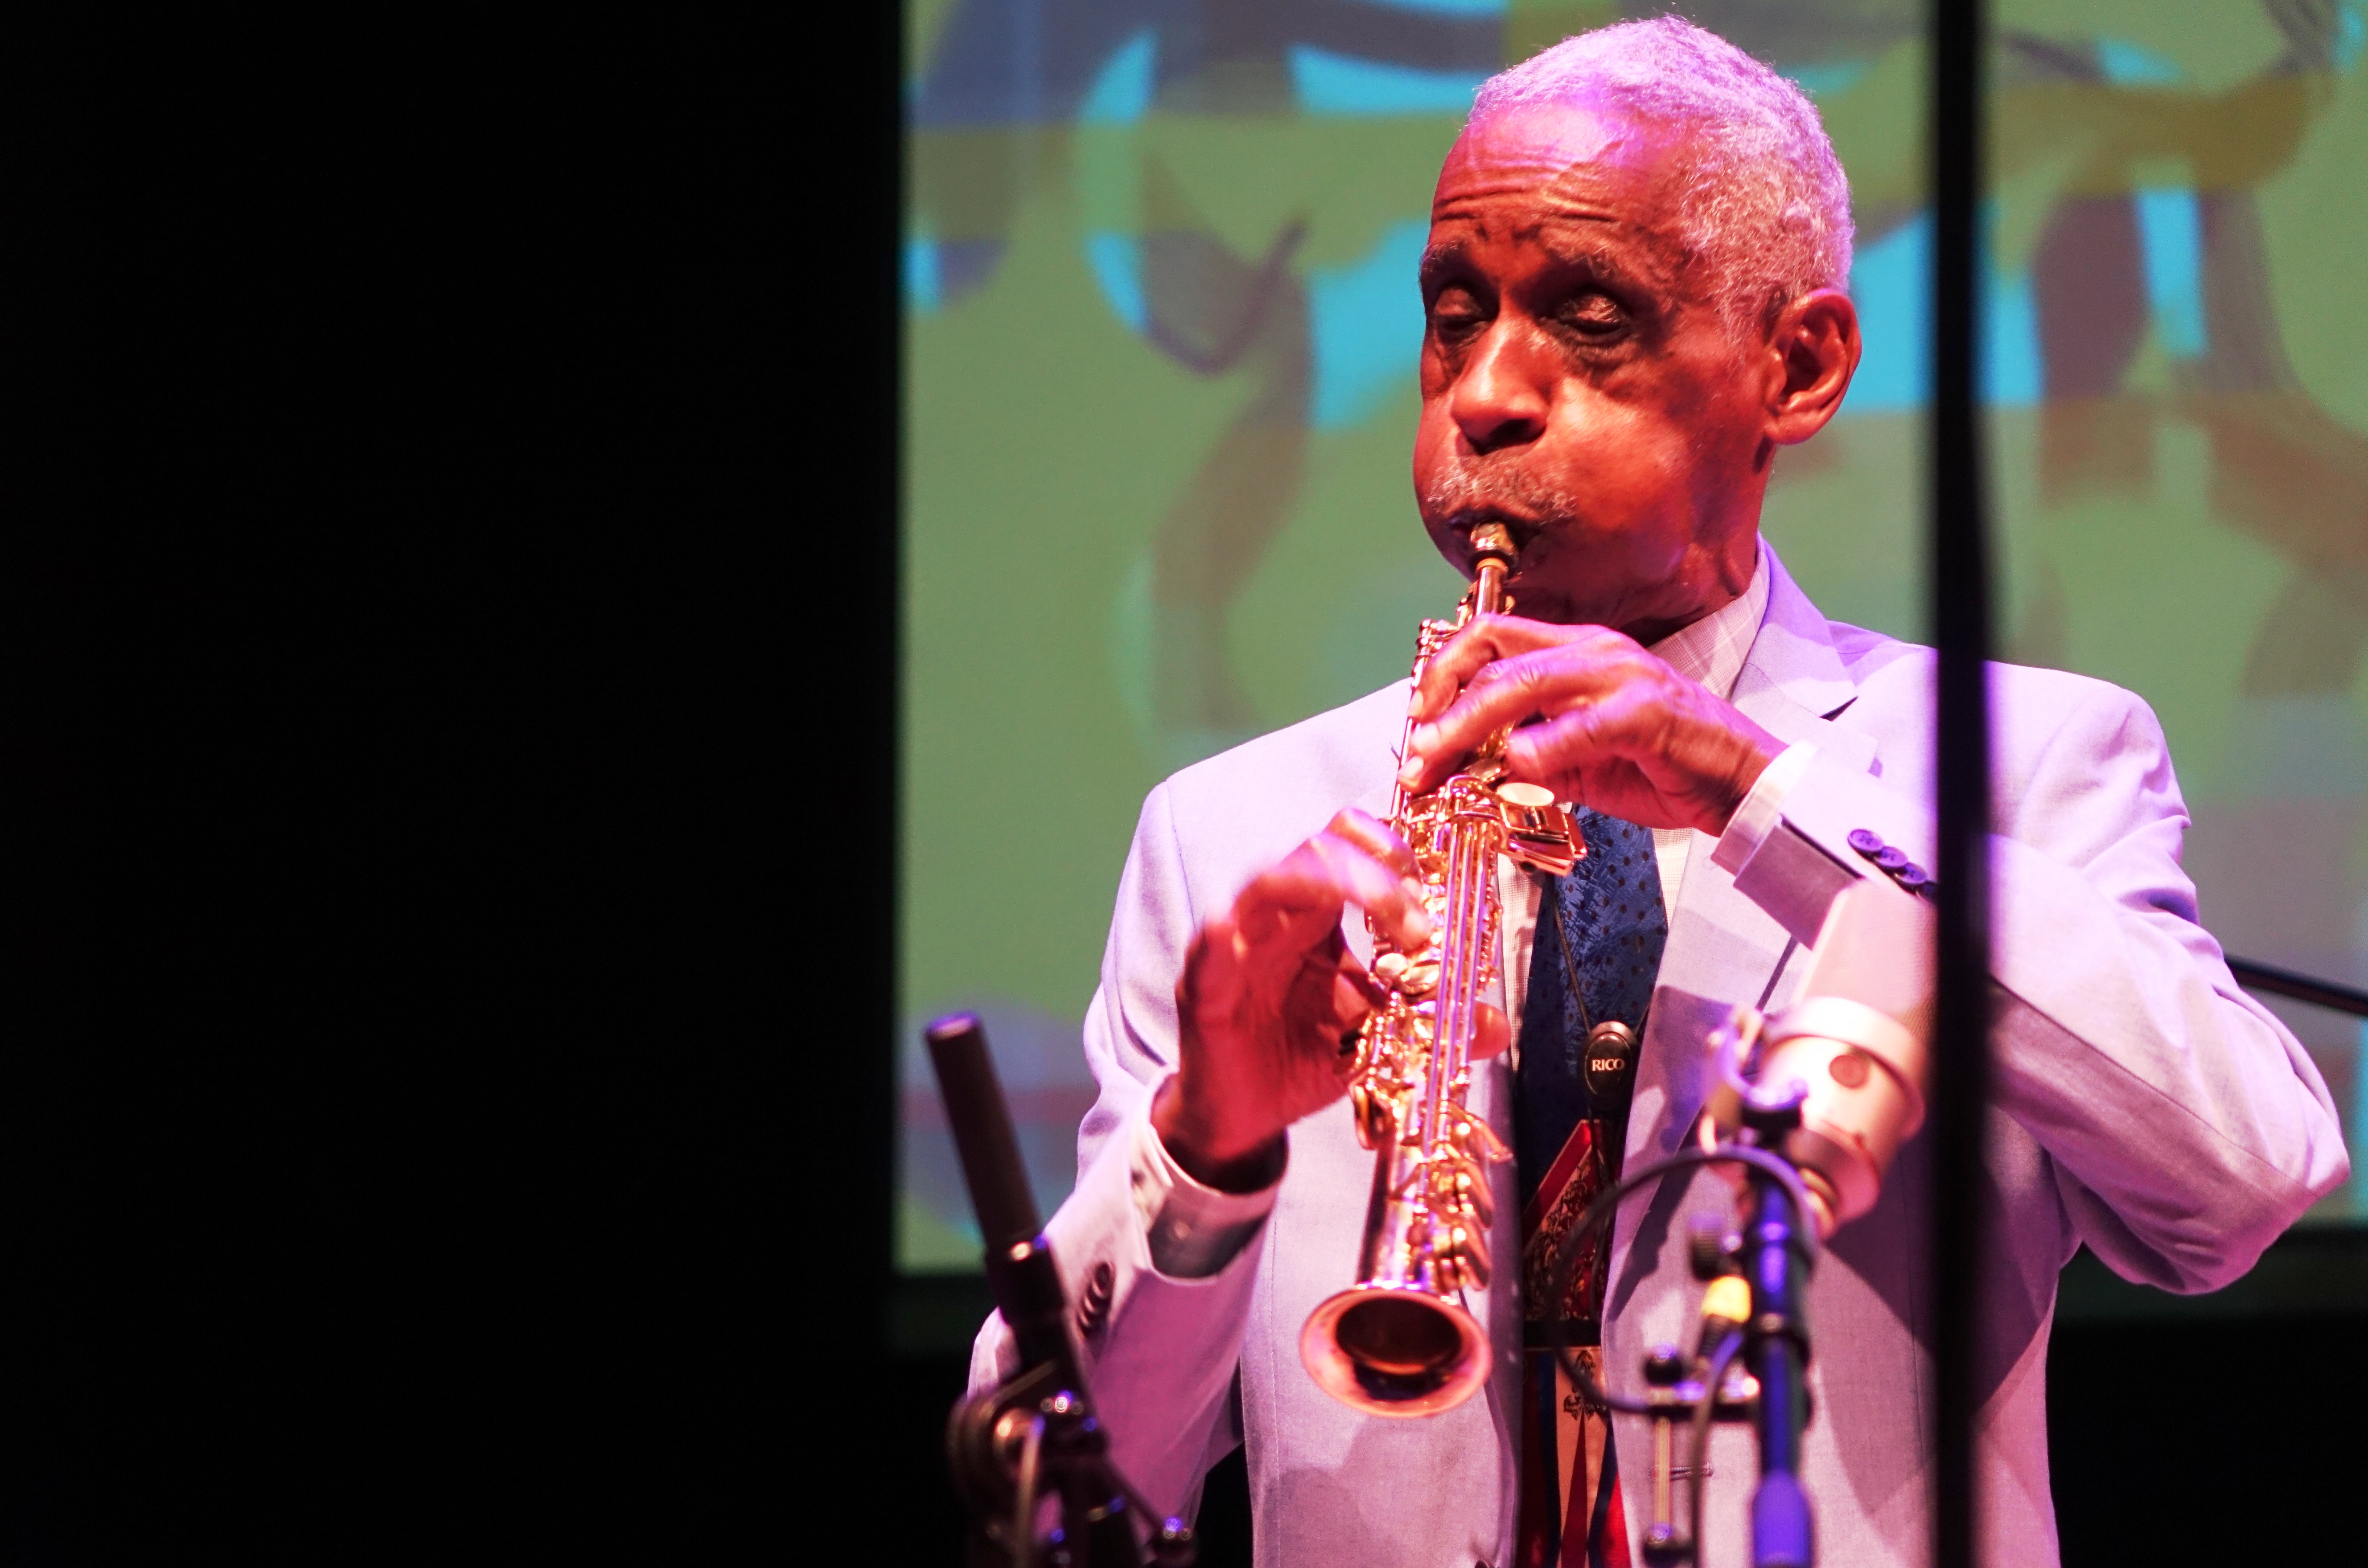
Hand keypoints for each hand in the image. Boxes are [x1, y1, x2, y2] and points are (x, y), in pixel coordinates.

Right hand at [1154, 808, 1509, 1190]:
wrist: (1244, 1117)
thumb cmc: (1301, 1061)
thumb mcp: (1378, 1042)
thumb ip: (1428, 1023)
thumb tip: (1492, 1025)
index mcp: (1317, 918)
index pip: (1348, 848)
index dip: (1392, 853)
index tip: (1436, 893)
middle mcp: (1277, 917)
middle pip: (1318, 850)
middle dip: (1376, 870)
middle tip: (1421, 922)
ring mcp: (1236, 943)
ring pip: (1270, 881)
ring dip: (1330, 885)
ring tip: (1387, 915)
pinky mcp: (1204, 982)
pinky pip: (1212, 943)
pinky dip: (1232, 932)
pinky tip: (1248, 930)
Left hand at [1401, 615, 1782, 833]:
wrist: (1741, 783)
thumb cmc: (1662, 767)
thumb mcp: (1578, 763)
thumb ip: (1527, 756)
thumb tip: (1468, 768)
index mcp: (1576, 652)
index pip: (1491, 636)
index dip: (1443, 670)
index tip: (1416, 716)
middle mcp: (1595, 651)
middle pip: (1495, 657)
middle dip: (1442, 705)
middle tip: (1415, 751)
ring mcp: (1623, 678)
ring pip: (1526, 683)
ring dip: (1472, 724)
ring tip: (1441, 760)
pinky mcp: (1649, 714)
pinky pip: (1584, 724)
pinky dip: (1544, 745)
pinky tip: (1516, 766)